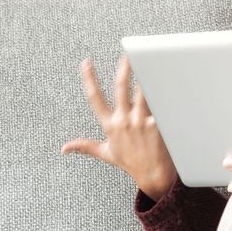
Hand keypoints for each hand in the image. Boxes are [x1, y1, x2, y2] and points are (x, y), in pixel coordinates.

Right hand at [61, 57, 177, 201]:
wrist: (154, 176)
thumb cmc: (131, 162)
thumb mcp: (106, 153)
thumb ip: (85, 146)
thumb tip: (64, 148)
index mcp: (110, 125)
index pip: (95, 98)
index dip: (89, 79)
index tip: (86, 63)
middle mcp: (124, 121)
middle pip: (121, 88)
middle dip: (123, 69)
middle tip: (126, 54)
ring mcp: (141, 122)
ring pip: (142, 92)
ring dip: (144, 76)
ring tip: (149, 61)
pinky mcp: (157, 124)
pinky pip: (159, 103)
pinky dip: (162, 92)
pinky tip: (167, 80)